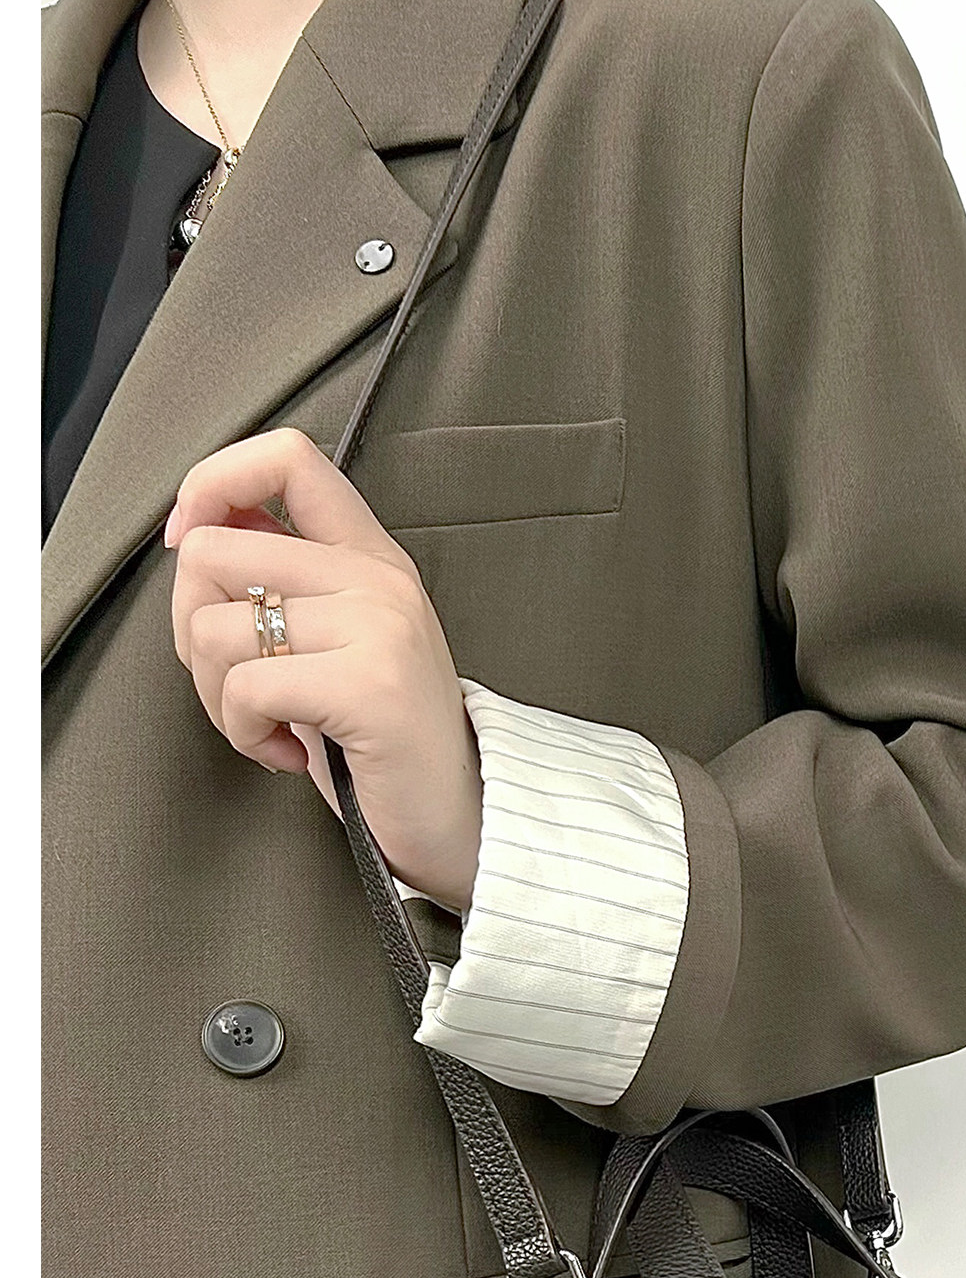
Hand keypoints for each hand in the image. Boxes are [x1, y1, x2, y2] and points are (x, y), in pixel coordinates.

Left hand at [166, 425, 481, 911]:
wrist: (463, 821)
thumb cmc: (384, 744)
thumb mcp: (338, 642)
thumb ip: (284, 579)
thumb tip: (196, 529)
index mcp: (370, 556)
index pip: (286, 456)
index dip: (212, 485)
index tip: (192, 545)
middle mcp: (377, 578)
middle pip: (211, 551)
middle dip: (191, 630)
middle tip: (237, 685)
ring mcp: (378, 627)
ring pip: (214, 626)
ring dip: (217, 696)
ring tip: (268, 725)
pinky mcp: (369, 686)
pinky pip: (245, 689)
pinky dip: (245, 734)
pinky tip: (286, 753)